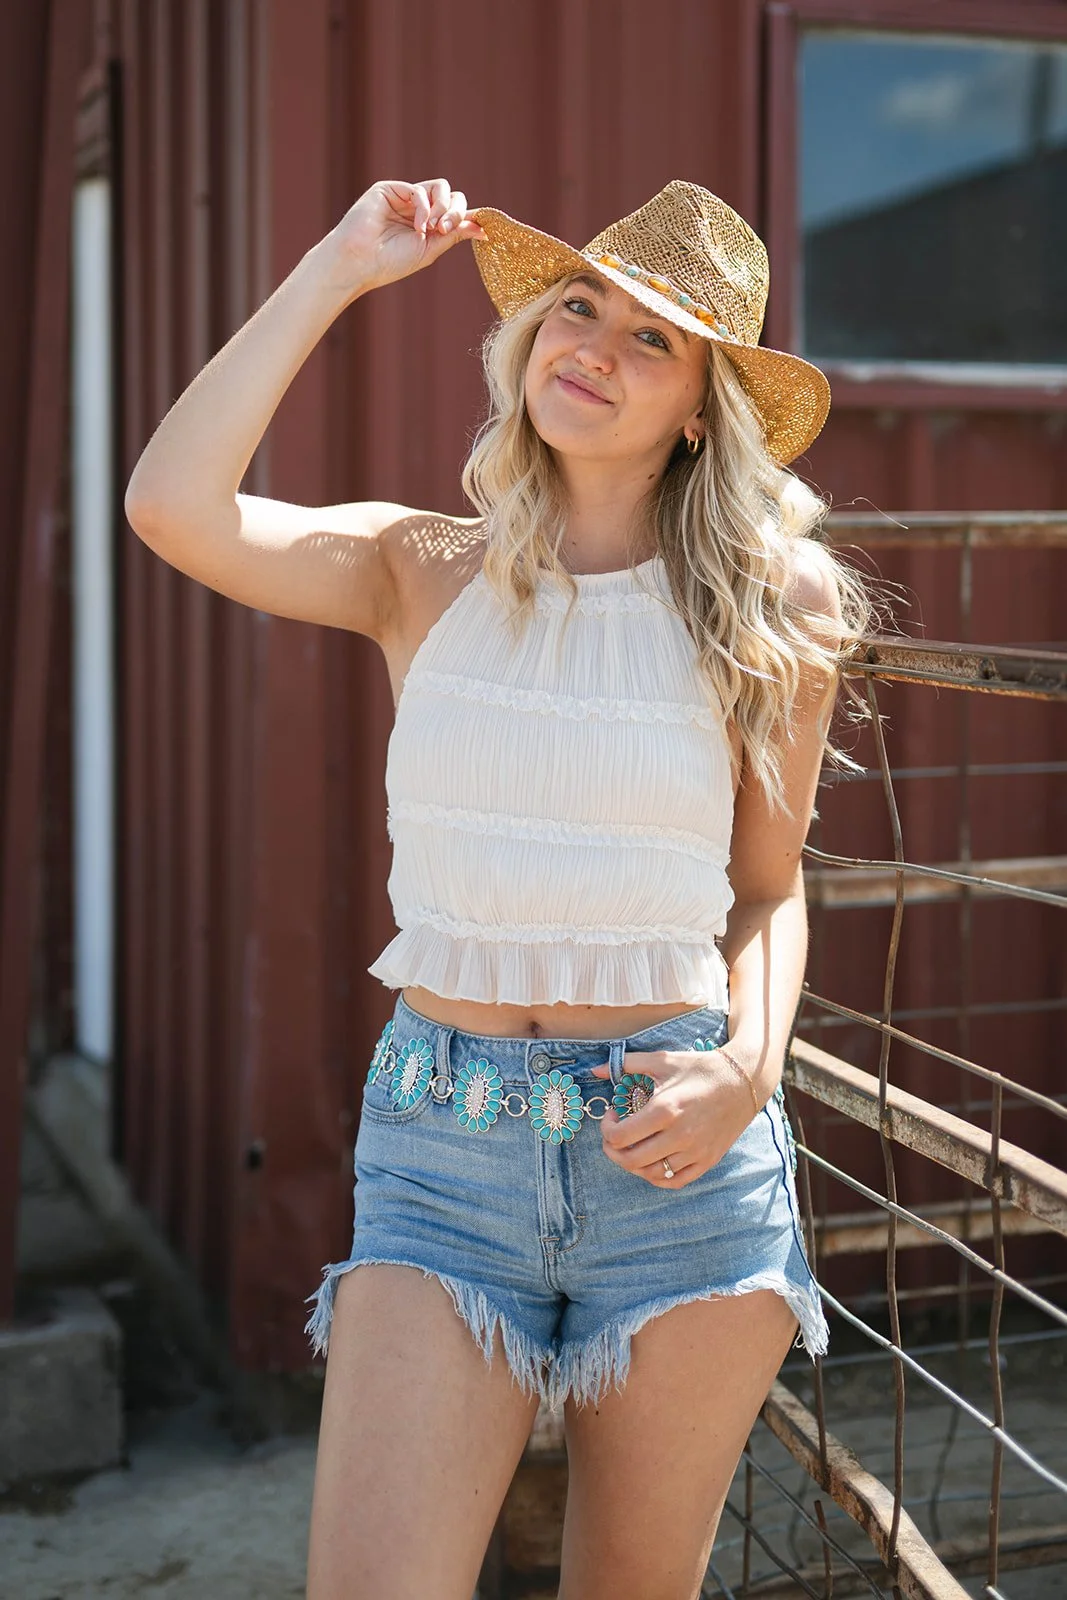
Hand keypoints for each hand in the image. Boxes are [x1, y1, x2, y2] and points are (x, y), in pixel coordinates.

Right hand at [322, 177, 486, 296]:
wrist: (359, 262)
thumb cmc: (390, 262)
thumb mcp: (429, 250)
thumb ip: (454, 235)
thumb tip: (482, 228)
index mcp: (427, 226)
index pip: (455, 212)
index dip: (468, 218)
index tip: (483, 233)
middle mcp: (417, 209)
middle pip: (452, 197)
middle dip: (456, 212)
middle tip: (444, 231)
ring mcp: (404, 198)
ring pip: (441, 188)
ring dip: (443, 208)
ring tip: (433, 229)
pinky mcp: (391, 189)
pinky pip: (420, 190)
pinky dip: (424, 208)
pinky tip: (418, 226)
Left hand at [589, 1046, 763, 1188]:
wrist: (744, 1080)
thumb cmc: (700, 1068)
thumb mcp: (663, 1060)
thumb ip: (627, 1064)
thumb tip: (594, 1070)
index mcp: (665, 1109)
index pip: (620, 1137)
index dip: (606, 1129)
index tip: (612, 1115)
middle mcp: (680, 1135)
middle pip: (631, 1160)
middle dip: (613, 1150)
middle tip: (614, 1136)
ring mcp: (695, 1151)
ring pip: (651, 1174)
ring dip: (633, 1163)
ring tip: (633, 1146)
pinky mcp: (707, 1160)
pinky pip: (675, 1181)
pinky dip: (657, 1176)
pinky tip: (652, 1160)